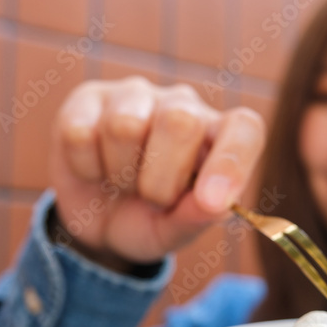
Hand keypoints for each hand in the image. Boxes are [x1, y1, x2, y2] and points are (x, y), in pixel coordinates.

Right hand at [49, 77, 264, 265]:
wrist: (96, 223)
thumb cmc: (150, 220)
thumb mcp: (174, 231)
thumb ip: (197, 217)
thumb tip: (215, 204)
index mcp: (220, 136)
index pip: (244, 129)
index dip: (231, 161)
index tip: (212, 202)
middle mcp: (184, 106)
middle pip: (180, 122)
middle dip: (159, 179)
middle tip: (152, 199)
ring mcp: (136, 96)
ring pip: (125, 125)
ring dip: (120, 173)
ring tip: (123, 182)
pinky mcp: (89, 97)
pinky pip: (81, 131)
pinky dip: (86, 167)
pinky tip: (94, 168)